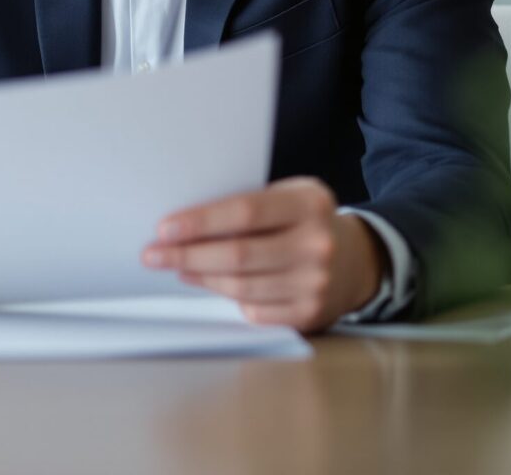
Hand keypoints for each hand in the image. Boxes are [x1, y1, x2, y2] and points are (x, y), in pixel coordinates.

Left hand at [141, 176, 384, 331]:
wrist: (358, 260)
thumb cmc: (304, 222)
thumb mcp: (288, 198)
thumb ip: (247, 206)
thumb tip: (183, 225)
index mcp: (309, 203)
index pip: (244, 212)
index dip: (200, 222)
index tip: (163, 229)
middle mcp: (318, 244)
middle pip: (238, 254)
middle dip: (187, 255)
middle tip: (152, 254)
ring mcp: (317, 283)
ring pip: (241, 285)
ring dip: (200, 277)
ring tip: (175, 267)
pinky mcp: (309, 313)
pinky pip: (253, 309)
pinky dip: (224, 296)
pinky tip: (205, 283)